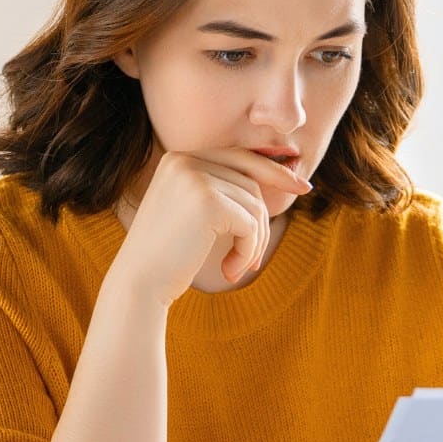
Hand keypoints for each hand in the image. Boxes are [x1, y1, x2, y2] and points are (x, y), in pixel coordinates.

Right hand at [110, 147, 311, 307]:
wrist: (138, 284)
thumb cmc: (168, 256)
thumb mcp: (193, 214)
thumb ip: (224, 190)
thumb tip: (281, 172)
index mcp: (178, 159)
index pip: (238, 157)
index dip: (274, 171)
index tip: (304, 187)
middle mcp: (184, 161)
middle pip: (250, 181)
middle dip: (261, 222)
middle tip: (253, 259)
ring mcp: (195, 178)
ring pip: (255, 204)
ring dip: (253, 242)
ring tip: (235, 267)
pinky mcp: (208, 201)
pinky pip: (251, 224)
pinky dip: (247, 252)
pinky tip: (229, 271)